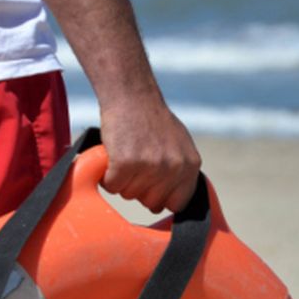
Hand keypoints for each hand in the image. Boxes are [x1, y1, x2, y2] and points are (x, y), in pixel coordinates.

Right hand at [98, 99, 200, 213]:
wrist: (132, 95)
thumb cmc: (151, 119)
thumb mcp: (179, 144)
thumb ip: (180, 171)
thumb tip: (175, 202)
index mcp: (190, 165)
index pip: (178, 204)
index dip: (161, 198)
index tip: (152, 187)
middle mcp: (173, 168)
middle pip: (151, 203)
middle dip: (140, 189)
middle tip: (135, 163)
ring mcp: (150, 166)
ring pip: (129, 195)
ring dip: (122, 180)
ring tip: (126, 154)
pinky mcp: (126, 164)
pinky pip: (112, 186)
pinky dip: (107, 175)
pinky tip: (113, 156)